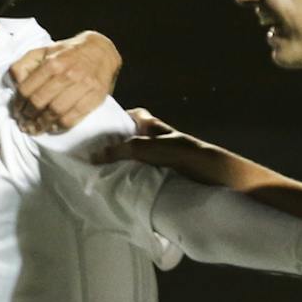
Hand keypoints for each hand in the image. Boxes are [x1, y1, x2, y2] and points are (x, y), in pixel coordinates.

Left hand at [9, 30, 120, 134]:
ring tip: (34, 128)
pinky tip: (52, 127)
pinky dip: (59, 126)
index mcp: (52, 63)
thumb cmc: (68, 53)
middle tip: (24, 123)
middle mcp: (67, 74)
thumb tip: (15, 82)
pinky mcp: (95, 97)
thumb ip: (25, 64)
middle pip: (39, 102)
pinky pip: (73, 118)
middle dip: (28, 116)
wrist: (101, 51)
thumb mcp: (43, 51)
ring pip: (55, 112)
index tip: (17, 111)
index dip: (18, 104)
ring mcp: (83, 87)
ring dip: (41, 124)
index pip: (27, 89)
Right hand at [94, 107, 211, 168]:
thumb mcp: (145, 148)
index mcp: (150, 123)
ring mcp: (158, 154)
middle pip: (127, 138)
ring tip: (100, 173)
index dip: (111, 122)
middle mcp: (153, 136)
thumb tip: (93, 156)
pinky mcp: (163, 170)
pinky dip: (132, 176)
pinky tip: (120, 184)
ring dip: (121, 163)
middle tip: (92, 156)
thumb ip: (119, 150)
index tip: (92, 133)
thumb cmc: (180, 153)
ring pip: (134, 156)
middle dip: (112, 146)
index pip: (125, 116)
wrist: (209, 172)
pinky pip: (142, 171)